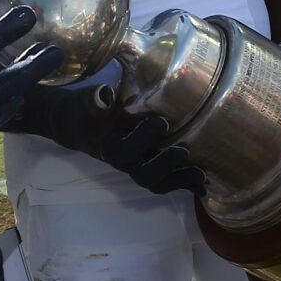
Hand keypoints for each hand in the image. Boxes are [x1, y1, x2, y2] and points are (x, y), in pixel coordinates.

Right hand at [15, 80, 205, 195]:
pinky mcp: (146, 167)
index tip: (162, 120)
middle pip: (145, 176)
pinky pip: (165, 182)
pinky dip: (184, 185)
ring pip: (157, 184)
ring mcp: (135, 168)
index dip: (145, 139)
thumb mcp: (85, 102)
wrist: (77, 125)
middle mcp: (123, 164)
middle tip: (184, 150)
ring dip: (180, 181)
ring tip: (201, 174)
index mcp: (108, 148)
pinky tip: (202, 186)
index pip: (126, 151)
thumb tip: (106, 95)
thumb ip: (93, 100)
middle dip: (167, 165)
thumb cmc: (84, 111)